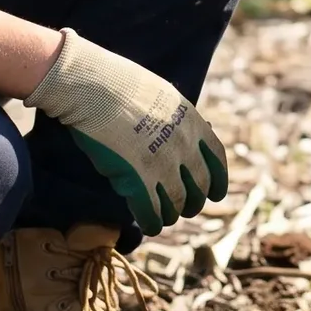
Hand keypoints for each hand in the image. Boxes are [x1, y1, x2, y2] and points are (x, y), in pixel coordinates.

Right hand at [23, 28, 229, 233]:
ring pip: (177, 204)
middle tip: (185, 208)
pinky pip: (152, 212)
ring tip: (164, 217)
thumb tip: (178, 138)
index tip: (216, 193)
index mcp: (192, 122)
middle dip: (193, 202)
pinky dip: (152, 223)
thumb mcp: (161, 96)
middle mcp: (184, 146)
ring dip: (171, 214)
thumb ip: (173, 120)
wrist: (93, 86)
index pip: (217, 159)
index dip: (218, 181)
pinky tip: (149, 225)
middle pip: (199, 187)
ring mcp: (163, 165)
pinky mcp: (138, 180)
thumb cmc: (117, 85)